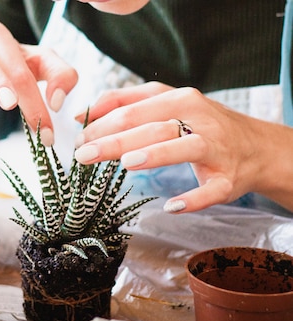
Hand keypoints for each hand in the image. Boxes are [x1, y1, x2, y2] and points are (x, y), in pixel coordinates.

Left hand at [73, 82, 292, 213]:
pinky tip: (172, 207)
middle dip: (115, 140)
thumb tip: (85, 113)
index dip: (102, 122)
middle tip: (84, 154)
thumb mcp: (168, 104)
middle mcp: (199, 120)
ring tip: (127, 163)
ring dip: (156, 155)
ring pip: (184, 148)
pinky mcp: (228, 178)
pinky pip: (212, 190)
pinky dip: (194, 199)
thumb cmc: (200, 124)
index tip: (77, 137)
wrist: (256, 146)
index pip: (134, 109)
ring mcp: (216, 149)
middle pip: (152, 127)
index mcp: (180, 99)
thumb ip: (127, 102)